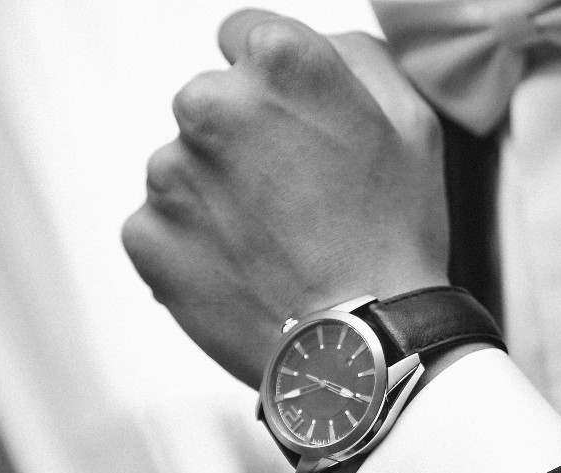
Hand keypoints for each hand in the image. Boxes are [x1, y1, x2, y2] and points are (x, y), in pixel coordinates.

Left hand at [122, 10, 449, 387]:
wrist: (360, 348)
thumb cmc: (396, 237)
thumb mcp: (414, 125)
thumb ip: (357, 58)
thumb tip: (316, 43)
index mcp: (279, 61)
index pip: (245, 36)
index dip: (277, 86)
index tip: (297, 129)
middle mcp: (210, 102)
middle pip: (211, 103)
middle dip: (243, 139)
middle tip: (296, 199)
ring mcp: (170, 171)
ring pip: (185, 166)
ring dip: (218, 194)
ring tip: (275, 246)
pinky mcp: (146, 234)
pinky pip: (162, 225)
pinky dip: (194, 245)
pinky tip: (245, 272)